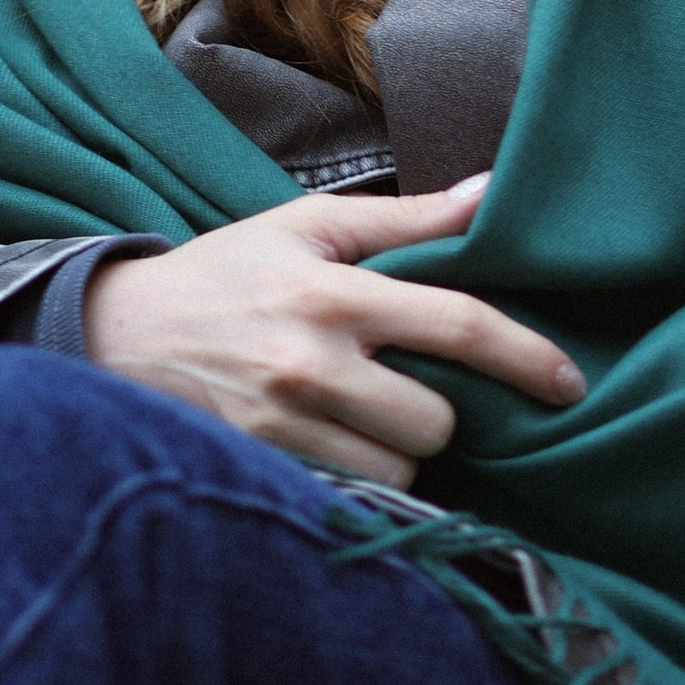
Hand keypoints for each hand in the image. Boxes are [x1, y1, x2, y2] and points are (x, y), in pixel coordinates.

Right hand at [80, 175, 582, 485]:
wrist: (114, 334)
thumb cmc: (226, 273)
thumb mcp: (307, 226)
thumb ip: (406, 219)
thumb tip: (492, 192)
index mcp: (333, 292)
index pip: (456, 326)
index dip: (526, 358)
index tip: (569, 383)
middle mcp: (311, 363)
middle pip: (436, 419)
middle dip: (443, 411)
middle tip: (410, 386)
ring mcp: (282, 426)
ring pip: (400, 466)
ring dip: (402, 449)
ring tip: (366, 415)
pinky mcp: (260, 468)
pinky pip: (353, 492)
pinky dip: (362, 475)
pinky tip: (339, 443)